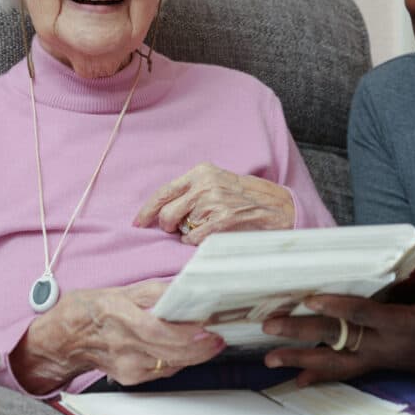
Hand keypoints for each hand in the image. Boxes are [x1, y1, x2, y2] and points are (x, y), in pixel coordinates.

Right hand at [10, 280, 224, 393]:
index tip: (206, 328)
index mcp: (118, 315)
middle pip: (168, 352)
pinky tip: (190, 350)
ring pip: (170, 364)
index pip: (154, 330)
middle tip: (219, 335)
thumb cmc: (91, 309)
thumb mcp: (121, 290)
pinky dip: (180, 361)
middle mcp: (122, 344)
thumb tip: (185, 288)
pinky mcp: (129, 377)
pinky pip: (163, 371)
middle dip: (199, 346)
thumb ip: (154, 291)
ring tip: (212, 340)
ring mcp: (126, 365)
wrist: (64, 340)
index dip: (183, 333)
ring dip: (195, 354)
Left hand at [134, 162, 295, 244]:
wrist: (277, 208)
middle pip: (166, 214)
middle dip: (168, 226)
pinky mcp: (221, 223)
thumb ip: (191, 190)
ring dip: (187, 233)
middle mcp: (204, 186)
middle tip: (178, 228)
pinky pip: (192, 239)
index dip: (147, 210)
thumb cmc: (244, 198)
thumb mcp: (218, 182)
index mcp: (201, 172)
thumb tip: (161, 209)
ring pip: (179, 229)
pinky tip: (210, 235)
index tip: (138, 222)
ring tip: (205, 227)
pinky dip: (196, 242)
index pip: (164, 192)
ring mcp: (213, 204)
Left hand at [262, 263, 414, 387]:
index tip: (310, 299)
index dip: (336, 306)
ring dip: (302, 359)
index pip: (363, 315)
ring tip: (270, 359)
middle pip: (338, 341)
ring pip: (335, 362)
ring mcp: (383, 358)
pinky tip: (299, 379)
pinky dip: (321, 375)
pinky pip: (346, 371)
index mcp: (404, 327)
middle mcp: (387, 346)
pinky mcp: (383, 363)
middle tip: (270, 329)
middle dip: (302, 335)